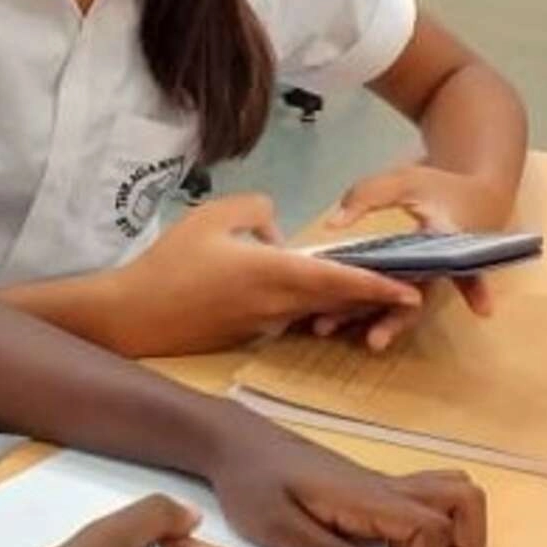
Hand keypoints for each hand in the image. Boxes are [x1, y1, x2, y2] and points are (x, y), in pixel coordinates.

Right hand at [96, 197, 420, 356]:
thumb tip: (278, 229)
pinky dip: (310, 311)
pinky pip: (291, 320)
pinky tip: (312, 299)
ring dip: (344, 305)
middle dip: (374, 296)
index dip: (379, 285)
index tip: (411, 289)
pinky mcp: (249, 336)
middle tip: (407, 288)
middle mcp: (279, 305)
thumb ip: (255, 210)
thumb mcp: (211, 216)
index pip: (340, 280)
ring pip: (316, 312)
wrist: (135, 316)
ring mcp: (265, 326)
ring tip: (369, 292)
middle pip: (338, 301)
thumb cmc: (171, 262)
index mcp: (275, 272)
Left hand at [204, 411, 487, 546]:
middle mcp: (386, 487)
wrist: (235, 443)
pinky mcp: (373, 489)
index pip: (434, 528)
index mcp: (367, 497)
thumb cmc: (250, 483)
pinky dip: (430, 527)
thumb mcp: (278, 529)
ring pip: (454, 494)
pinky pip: (426, 500)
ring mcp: (383, 485)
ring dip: (454, 535)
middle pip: (465, 503)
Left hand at [318, 163, 517, 350]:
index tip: (482, 309)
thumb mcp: (404, 181)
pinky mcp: (408, 281)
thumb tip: (332, 226)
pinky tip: (326, 321)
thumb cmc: (437, 187)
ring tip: (329, 330)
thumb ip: (368, 197)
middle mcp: (437, 266)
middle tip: (374, 342)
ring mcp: (422, 278)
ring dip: (367, 319)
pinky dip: (360, 308)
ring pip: (398, 303)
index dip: (472, 286)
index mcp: (447, 238)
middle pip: (418, 296)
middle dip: (396, 320)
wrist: (463, 198)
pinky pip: (386, 298)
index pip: (455, 262)